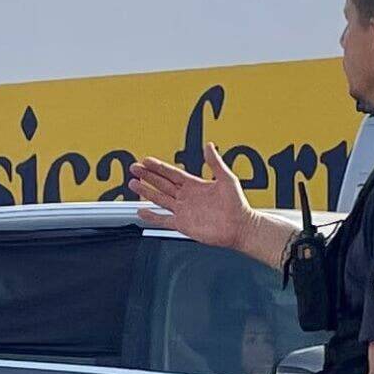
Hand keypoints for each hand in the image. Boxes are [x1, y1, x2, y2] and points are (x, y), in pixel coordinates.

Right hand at [130, 154, 252, 247]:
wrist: (240, 227)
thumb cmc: (237, 204)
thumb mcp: (227, 179)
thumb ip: (215, 163)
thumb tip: (209, 146)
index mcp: (195, 185)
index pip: (172, 173)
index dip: (159, 167)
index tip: (146, 160)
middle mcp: (187, 197)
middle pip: (162, 184)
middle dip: (147, 176)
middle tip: (134, 168)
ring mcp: (183, 211)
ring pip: (159, 199)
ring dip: (146, 192)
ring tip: (132, 184)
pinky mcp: (183, 225)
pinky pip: (163, 220)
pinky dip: (152, 216)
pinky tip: (141, 211)